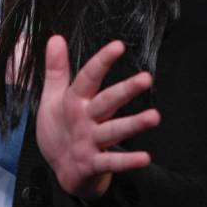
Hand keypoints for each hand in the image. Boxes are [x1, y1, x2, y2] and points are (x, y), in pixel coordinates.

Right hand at [36, 36, 159, 200]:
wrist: (59, 169)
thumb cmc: (59, 128)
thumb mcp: (51, 97)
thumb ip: (56, 69)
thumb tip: (55, 38)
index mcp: (73, 102)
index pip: (88, 78)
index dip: (102, 61)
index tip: (119, 46)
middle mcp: (83, 120)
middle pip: (105, 102)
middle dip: (125, 90)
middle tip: (146, 78)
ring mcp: (88, 142)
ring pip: (112, 131)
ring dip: (133, 125)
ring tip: (155, 117)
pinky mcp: (93, 164)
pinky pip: (111, 163)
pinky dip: (127, 162)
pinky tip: (145, 158)